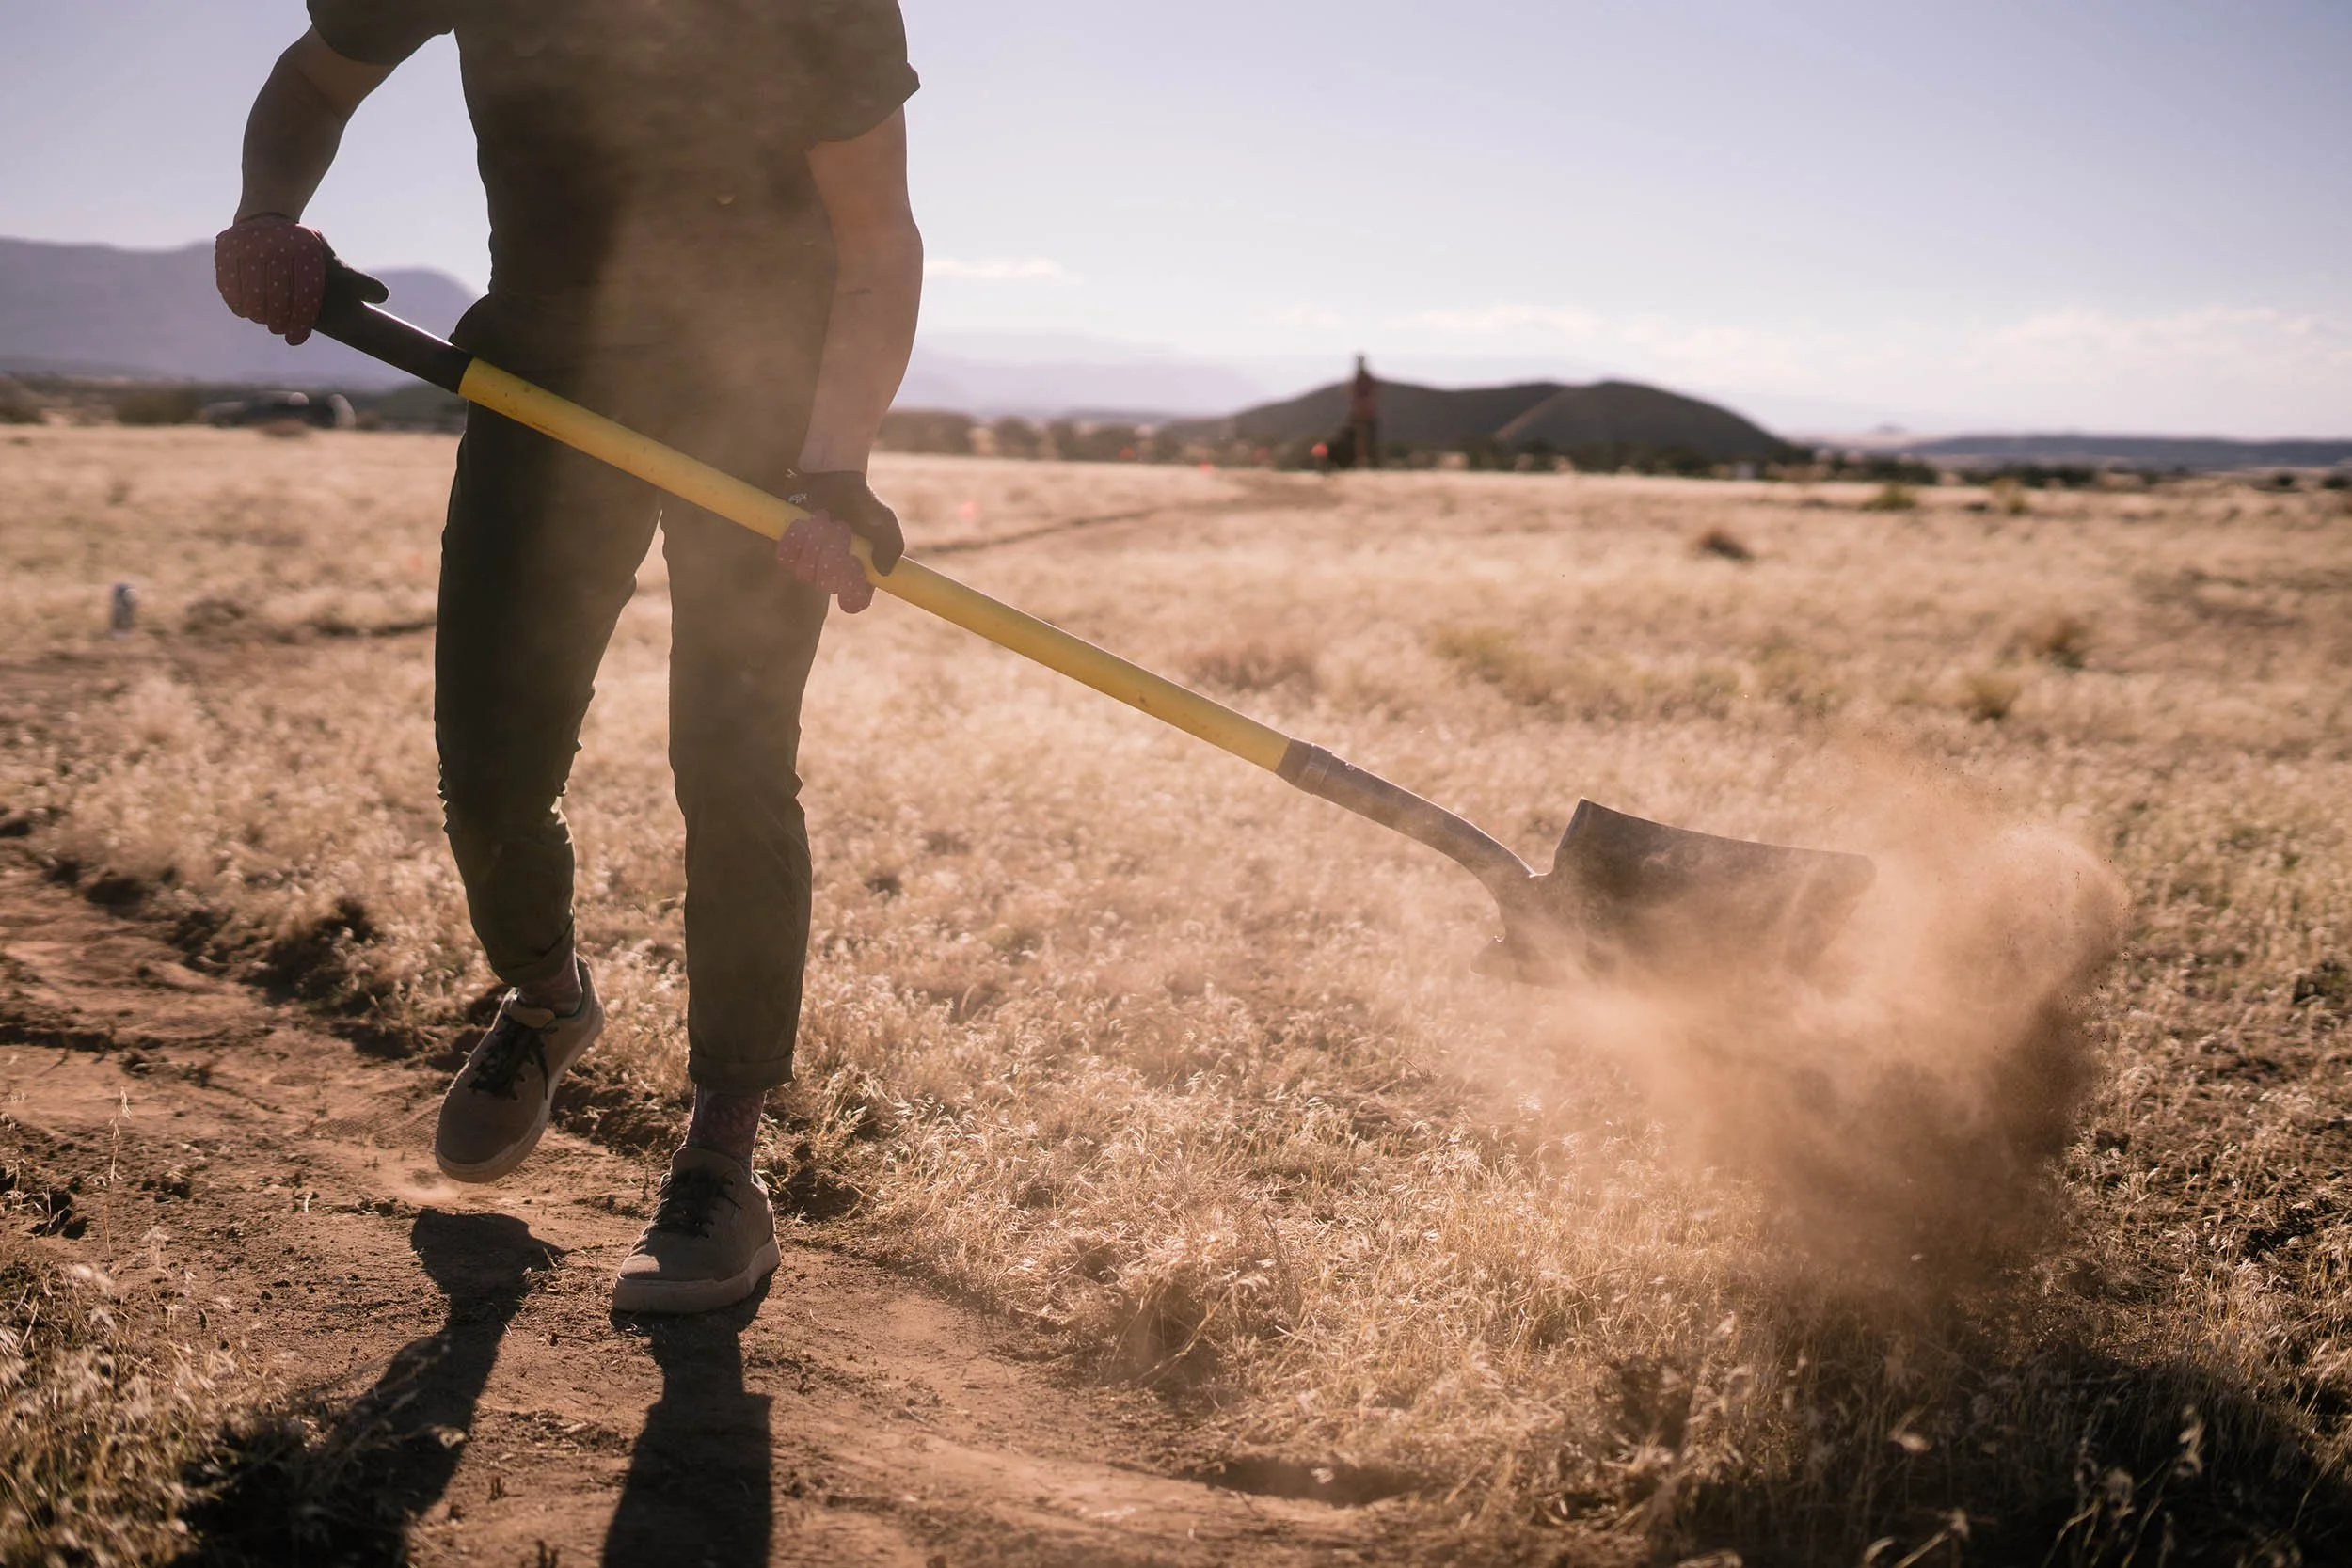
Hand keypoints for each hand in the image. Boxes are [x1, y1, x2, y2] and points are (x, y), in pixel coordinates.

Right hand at [213, 217, 385, 344]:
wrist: (269, 223)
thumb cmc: (309, 256)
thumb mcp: (335, 266)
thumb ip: (358, 282)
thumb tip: (383, 296)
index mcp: (306, 248)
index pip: (304, 290)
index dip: (300, 317)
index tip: (296, 337)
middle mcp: (277, 242)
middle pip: (276, 288)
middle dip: (278, 314)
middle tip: (279, 329)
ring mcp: (250, 242)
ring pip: (250, 283)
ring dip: (256, 308)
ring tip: (263, 320)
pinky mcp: (227, 246)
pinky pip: (228, 276)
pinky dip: (235, 296)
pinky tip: (243, 310)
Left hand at [776, 472, 903, 613]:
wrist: (833, 479)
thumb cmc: (861, 502)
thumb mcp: (884, 520)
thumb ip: (891, 544)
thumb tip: (883, 571)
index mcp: (858, 575)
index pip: (854, 601)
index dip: (852, 589)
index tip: (854, 563)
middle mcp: (833, 575)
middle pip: (827, 584)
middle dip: (833, 553)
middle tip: (840, 527)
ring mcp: (809, 565)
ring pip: (805, 573)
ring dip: (814, 544)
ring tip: (822, 519)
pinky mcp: (790, 551)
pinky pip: (787, 559)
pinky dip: (795, 539)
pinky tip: (803, 522)